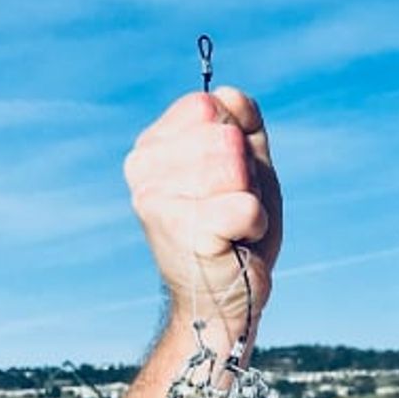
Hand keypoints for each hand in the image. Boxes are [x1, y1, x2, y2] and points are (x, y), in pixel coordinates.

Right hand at [124, 85, 282, 338]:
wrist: (226, 300)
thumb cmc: (236, 233)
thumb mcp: (249, 167)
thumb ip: (243, 124)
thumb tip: (230, 97)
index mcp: (152, 144)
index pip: (212, 106)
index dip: (240, 143)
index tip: (230, 182)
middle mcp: (142, 167)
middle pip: (227, 137)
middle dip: (248, 177)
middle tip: (233, 211)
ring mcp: (156, 198)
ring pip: (236, 168)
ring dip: (251, 202)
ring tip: (232, 228)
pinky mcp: (182, 229)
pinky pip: (245, 205)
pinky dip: (256, 226)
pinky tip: (236, 243)